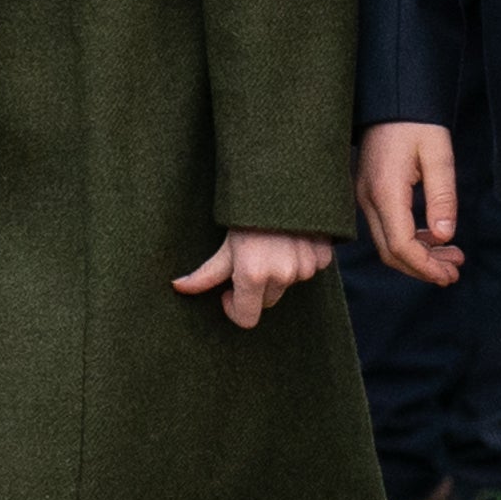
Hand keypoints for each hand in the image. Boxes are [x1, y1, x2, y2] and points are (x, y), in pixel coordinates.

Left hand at [171, 225, 337, 328]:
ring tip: (272, 245)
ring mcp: (305, 267)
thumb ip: (204, 274)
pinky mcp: (323, 256)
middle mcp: (282, 275)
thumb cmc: (246, 215)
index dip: (234, 308)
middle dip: (256, 288)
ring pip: (288, 285)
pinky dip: (302, 260)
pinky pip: (310, 270)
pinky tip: (293, 241)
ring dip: (279, 273)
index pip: (246, 319)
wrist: (281, 180)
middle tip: (250, 260)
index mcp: (253, 276)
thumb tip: (177, 287)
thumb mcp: (225, 245)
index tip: (229, 292)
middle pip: (267, 301)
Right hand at [359, 123, 463, 285]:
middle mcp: (368, 199)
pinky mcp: (369, 193)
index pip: (401, 245)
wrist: (393, 99)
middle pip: (391, 252)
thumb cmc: (417, 122)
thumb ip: (442, 197)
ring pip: (387, 243)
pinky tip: (433, 238)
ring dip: (418, 256)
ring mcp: (365, 197)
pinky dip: (409, 241)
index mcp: (385, 191)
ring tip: (451, 257)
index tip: (449, 274)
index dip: (425, 266)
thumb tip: (444, 237)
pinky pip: (386, 228)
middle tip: (454, 272)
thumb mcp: (439, 156)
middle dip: (423, 268)